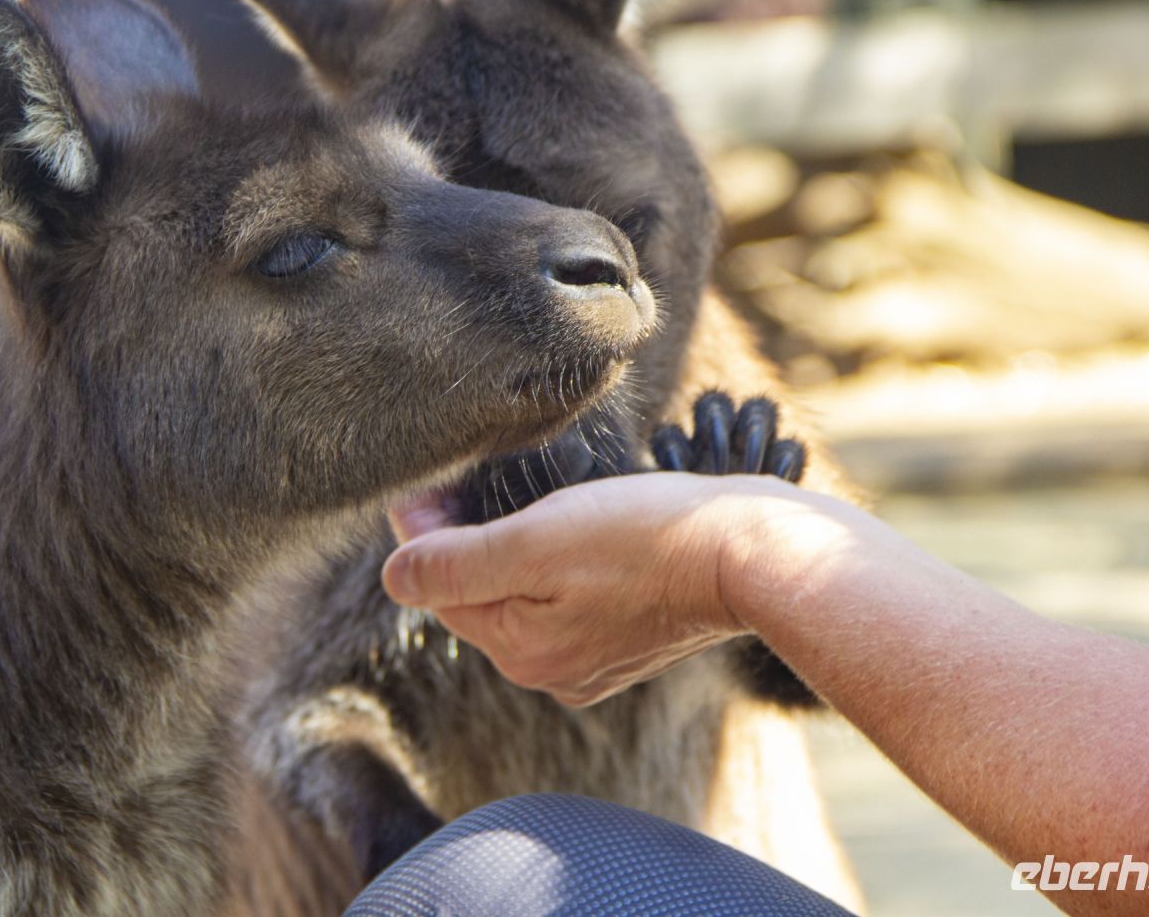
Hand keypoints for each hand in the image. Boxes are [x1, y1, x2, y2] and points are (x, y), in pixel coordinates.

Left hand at [384, 473, 774, 705]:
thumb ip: (457, 562)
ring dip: (514, 548)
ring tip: (526, 497)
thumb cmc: (647, 537)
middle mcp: (551, 670)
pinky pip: (568, 600)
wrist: (755, 551)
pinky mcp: (628, 640)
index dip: (423, 531)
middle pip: (480, 595)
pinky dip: (559, 564)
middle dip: (466, 540)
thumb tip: (393, 576)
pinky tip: (578, 527)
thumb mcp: (536, 541)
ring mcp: (593, 660)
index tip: (427, 481)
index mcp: (521, 652)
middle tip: (467, 478)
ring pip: (524, 594)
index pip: (440, 589)